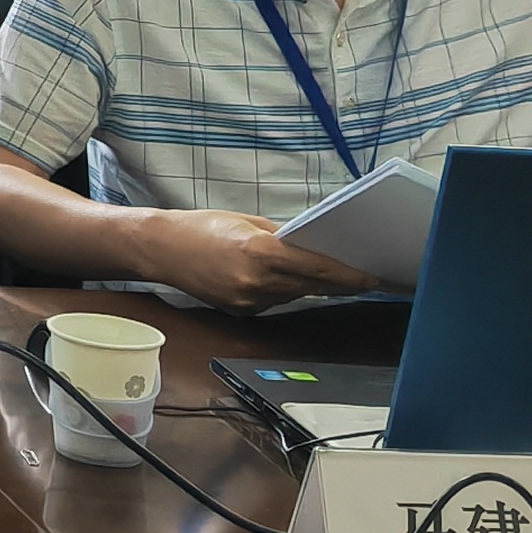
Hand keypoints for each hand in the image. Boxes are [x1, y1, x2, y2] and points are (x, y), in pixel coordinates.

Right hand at [148, 211, 382, 313]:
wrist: (161, 249)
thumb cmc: (200, 227)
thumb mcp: (246, 222)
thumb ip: (281, 237)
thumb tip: (313, 247)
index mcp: (259, 252)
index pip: (316, 267)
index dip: (347, 274)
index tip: (370, 277)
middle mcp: (255, 281)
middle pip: (311, 285)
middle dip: (337, 282)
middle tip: (362, 277)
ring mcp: (248, 300)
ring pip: (295, 295)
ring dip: (312, 285)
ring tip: (330, 276)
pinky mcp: (241, 311)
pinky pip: (275, 301)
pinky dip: (286, 290)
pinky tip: (290, 281)